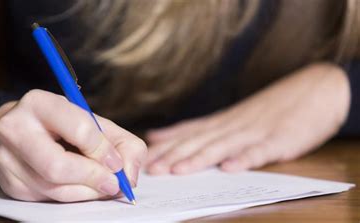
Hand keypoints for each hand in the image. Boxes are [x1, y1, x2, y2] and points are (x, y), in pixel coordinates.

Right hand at [0, 90, 146, 201]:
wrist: (21, 132)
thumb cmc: (64, 126)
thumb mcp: (95, 123)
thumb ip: (123, 144)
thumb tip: (128, 175)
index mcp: (39, 103)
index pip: (78, 129)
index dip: (103, 151)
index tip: (117, 163)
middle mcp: (14, 128)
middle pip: (57, 166)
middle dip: (93, 178)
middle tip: (113, 184)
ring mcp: (6, 158)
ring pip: (54, 188)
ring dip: (86, 192)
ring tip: (100, 185)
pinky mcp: (8, 183)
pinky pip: (47, 199)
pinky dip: (72, 197)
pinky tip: (80, 187)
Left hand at [145, 62, 349, 174]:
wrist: (314, 90)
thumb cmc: (267, 109)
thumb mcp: (226, 117)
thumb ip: (193, 129)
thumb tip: (157, 136)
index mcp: (219, 123)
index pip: (184, 136)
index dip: (161, 148)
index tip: (140, 159)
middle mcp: (231, 126)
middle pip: (197, 142)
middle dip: (172, 157)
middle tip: (150, 170)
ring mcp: (254, 132)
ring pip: (222, 147)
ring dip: (199, 158)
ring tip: (179, 170)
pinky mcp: (279, 140)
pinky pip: (260, 151)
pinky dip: (245, 159)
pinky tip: (231, 168)